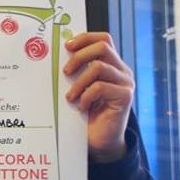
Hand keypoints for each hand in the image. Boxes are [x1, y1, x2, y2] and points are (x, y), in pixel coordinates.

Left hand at [64, 32, 133, 162]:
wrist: (100, 141)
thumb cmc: (86, 114)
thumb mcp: (78, 89)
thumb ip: (75, 73)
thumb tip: (53, 58)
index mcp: (111, 65)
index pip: (104, 39)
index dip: (85, 38)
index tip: (66, 46)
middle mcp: (121, 71)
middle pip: (102, 47)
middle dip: (79, 56)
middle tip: (65, 72)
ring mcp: (125, 83)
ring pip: (98, 67)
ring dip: (78, 82)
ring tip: (70, 97)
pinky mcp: (125, 97)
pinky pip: (100, 87)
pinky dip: (86, 96)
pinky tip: (81, 107)